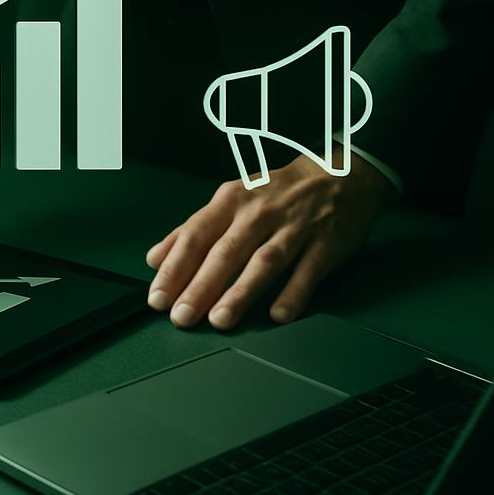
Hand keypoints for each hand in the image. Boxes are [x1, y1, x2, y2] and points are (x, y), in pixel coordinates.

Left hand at [144, 149, 392, 329]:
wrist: (339, 175)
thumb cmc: (276, 192)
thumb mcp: (230, 200)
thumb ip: (191, 230)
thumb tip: (155, 257)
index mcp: (231, 201)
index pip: (196, 235)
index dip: (175, 266)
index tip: (158, 295)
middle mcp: (259, 214)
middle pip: (225, 252)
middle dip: (200, 286)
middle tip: (181, 315)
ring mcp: (293, 229)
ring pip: (263, 262)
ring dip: (240, 292)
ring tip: (219, 319)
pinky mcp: (325, 246)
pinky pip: (307, 273)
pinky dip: (292, 294)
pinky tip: (277, 314)